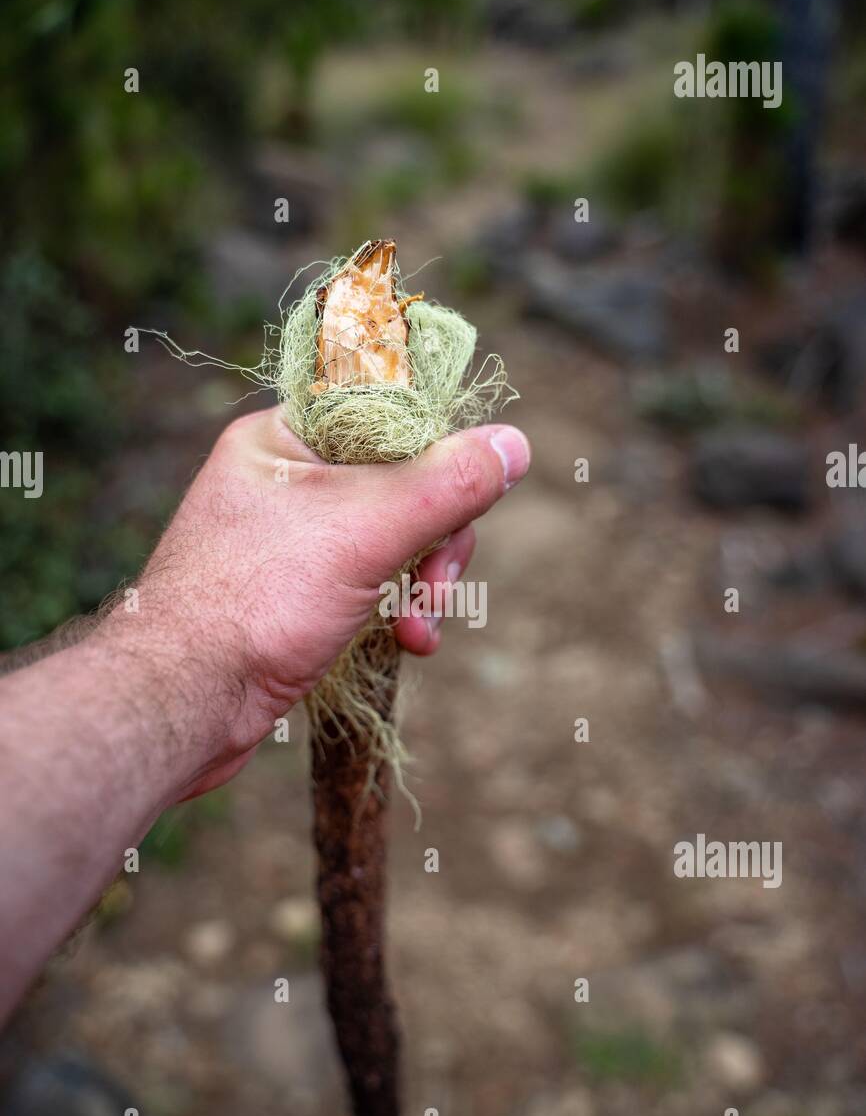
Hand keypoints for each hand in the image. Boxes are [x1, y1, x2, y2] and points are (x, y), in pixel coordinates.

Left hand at [100, 406, 530, 797]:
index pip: (389, 412)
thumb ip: (446, 483)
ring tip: (422, 628)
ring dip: (424, 585)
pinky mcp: (298, 597)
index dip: (436, 451)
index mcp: (285, 435)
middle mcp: (286, 480)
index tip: (461, 496)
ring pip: (394, 540)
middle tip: (438, 582)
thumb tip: (514, 445)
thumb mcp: (365, 529)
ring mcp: (292, 542)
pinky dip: (400, 613)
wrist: (181, 703)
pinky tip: (411, 646)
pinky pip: (373, 585)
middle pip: (403, 482)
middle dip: (437, 539)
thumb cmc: (256, 600)